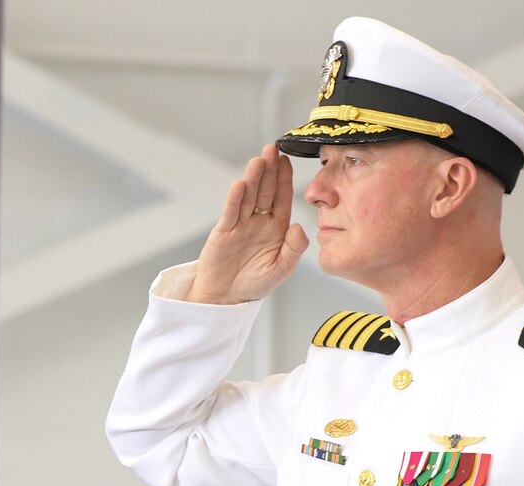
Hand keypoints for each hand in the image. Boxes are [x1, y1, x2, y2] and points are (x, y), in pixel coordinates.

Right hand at [185, 144, 309, 304]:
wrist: (226, 298)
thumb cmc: (255, 284)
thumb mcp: (281, 269)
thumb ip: (293, 249)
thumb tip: (299, 226)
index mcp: (276, 228)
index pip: (282, 198)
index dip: (284, 179)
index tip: (287, 160)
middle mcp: (259, 221)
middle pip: (265, 190)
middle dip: (269, 170)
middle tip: (273, 148)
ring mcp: (240, 224)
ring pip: (249, 196)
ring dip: (253, 178)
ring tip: (259, 160)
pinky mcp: (223, 232)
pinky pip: (231, 212)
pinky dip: (235, 199)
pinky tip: (241, 185)